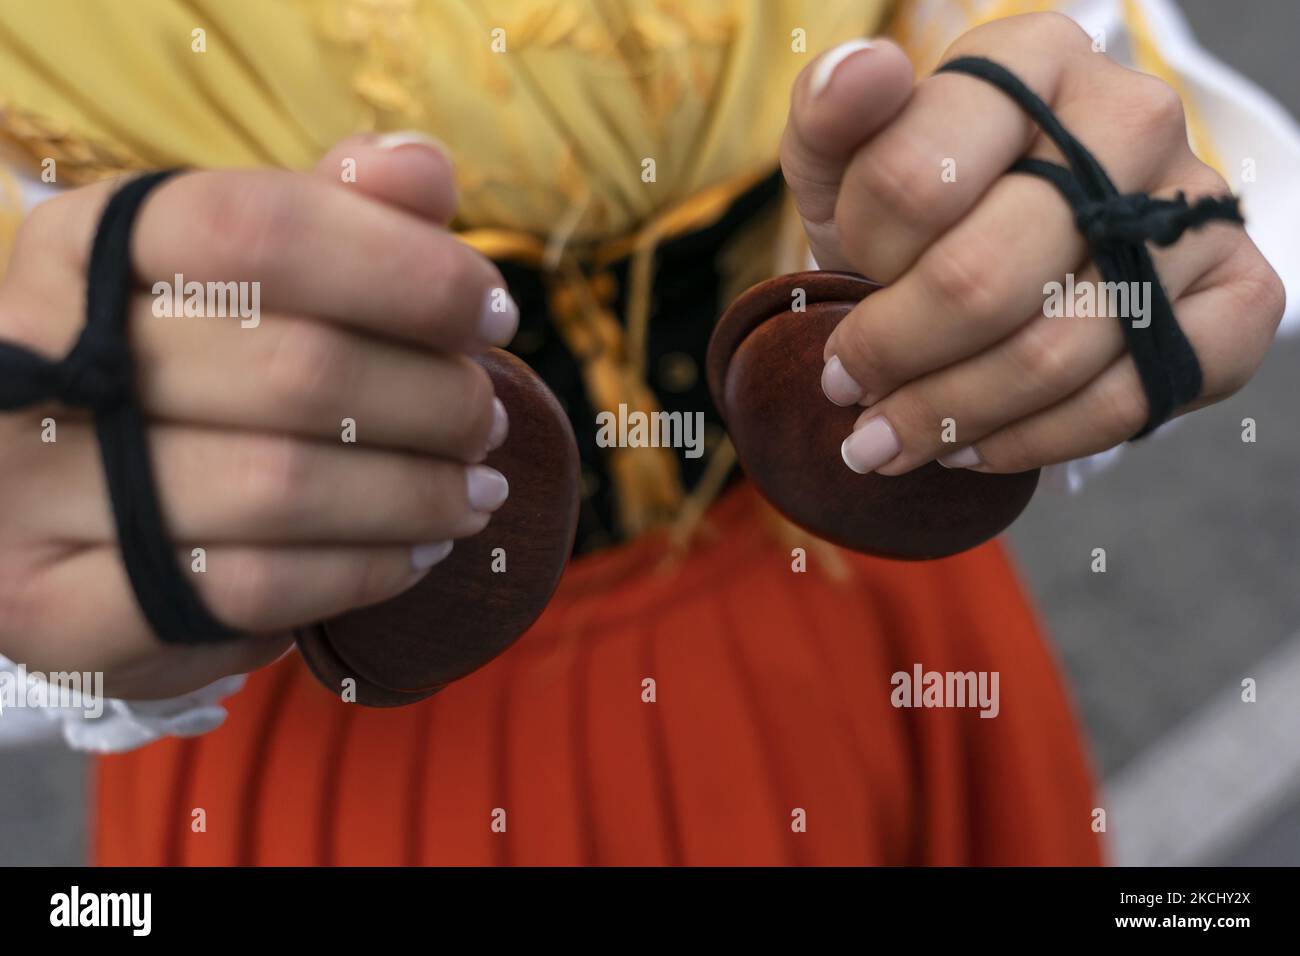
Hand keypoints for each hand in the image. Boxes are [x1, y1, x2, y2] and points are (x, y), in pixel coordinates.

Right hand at [0, 133, 515, 697]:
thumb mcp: (249, 278)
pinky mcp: (54, 610)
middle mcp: (32, 359)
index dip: (406, 268)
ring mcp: (27, 493)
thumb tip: (420, 167)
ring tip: (476, 490)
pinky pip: (247, 590)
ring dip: (416, 494)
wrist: (74, 517)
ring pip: (279, 489)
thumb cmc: (191, 378)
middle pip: (293, 368)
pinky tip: (418, 554)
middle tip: (486, 422)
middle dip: (432, 400)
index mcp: (79, 246)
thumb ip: (336, 214)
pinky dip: (362, 572)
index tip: (492, 312)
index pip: (259, 228)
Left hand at [781, 13, 1284, 474]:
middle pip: (978, 280)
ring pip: (1050, 354)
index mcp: (1028, 62)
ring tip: (888, 441)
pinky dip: (1034, 443)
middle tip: (849, 391)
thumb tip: (861, 69)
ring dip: (948, 417)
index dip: (862, 261)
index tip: (842, 293)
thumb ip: (831, 116)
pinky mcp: (1236, 295)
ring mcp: (1191, 210)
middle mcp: (1128, 120)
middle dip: (892, 357)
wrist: (1021, 241)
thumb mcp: (852, 158)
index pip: (912, 181)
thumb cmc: (924, 205)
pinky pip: (1130, 400)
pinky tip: (972, 447)